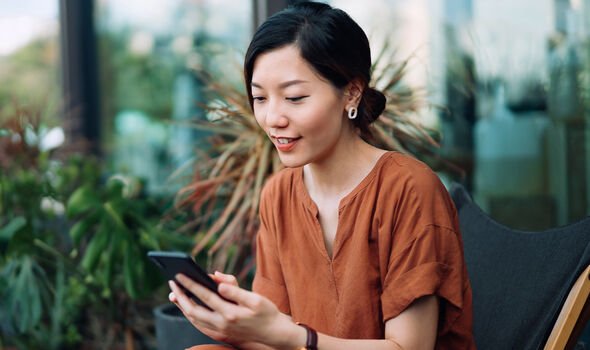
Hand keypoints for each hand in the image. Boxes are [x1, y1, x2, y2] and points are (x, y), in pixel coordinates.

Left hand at [168, 273, 298, 347]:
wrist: (273, 332)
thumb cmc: (266, 312)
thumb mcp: (255, 298)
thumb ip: (235, 290)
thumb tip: (217, 280)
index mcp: (230, 313)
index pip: (205, 296)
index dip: (190, 285)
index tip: (179, 274)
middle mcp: (222, 324)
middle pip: (193, 310)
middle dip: (180, 295)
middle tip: (172, 282)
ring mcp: (220, 331)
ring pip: (194, 319)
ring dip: (182, 305)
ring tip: (175, 293)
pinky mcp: (220, 333)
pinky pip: (199, 325)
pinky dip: (190, 315)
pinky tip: (186, 306)